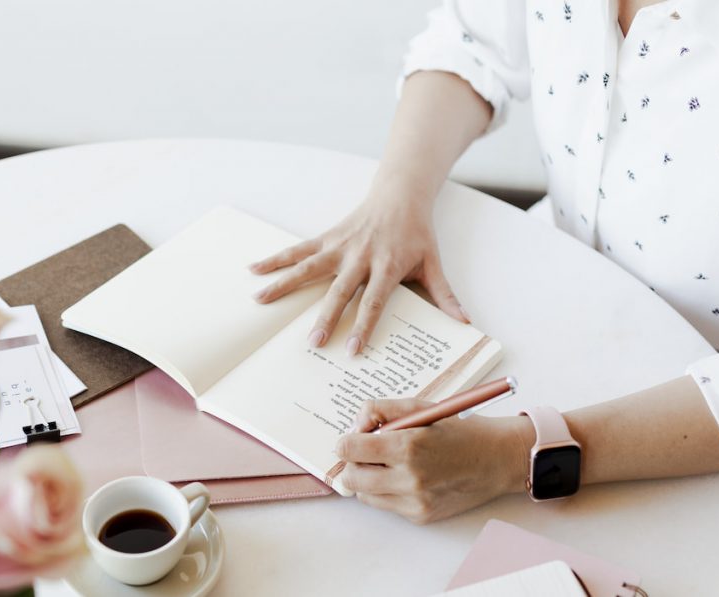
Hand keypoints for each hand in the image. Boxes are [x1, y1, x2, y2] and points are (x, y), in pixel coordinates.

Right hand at [249, 182, 467, 355]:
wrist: (400, 194)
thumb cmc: (417, 233)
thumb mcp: (433, 263)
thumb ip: (445, 294)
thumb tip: (464, 323)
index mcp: (387, 265)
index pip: (375, 301)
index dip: (364, 326)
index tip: (351, 350)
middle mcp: (360, 256)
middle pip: (340, 291)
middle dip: (327, 318)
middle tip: (313, 342)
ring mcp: (339, 246)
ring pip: (308, 268)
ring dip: (284, 284)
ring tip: (260, 300)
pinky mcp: (327, 238)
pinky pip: (299, 250)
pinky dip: (276, 259)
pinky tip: (254, 269)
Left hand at [335, 398, 532, 523]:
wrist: (497, 459)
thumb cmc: (459, 429)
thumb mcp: (420, 407)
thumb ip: (381, 410)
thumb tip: (354, 425)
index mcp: (408, 445)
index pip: (351, 449)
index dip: (346, 442)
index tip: (352, 439)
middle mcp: (410, 477)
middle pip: (351, 478)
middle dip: (353, 463)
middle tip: (366, 453)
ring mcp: (416, 501)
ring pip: (365, 495)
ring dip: (368, 479)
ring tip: (388, 464)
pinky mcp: (421, 516)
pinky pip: (386, 505)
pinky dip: (387, 492)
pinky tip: (406, 477)